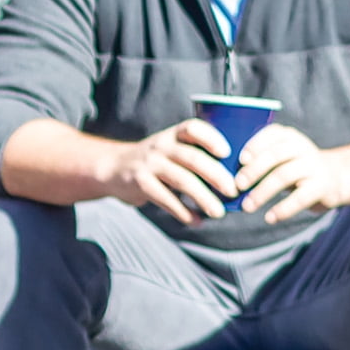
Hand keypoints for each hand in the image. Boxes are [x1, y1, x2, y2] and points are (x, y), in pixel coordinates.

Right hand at [97, 119, 240, 223]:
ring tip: (219, 213)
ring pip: (182, 180)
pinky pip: (165, 199)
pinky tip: (196, 221)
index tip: (228, 152)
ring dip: (203, 198)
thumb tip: (237, 176)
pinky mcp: (140, 184)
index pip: (193, 128)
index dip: (211, 138)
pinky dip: (183, 212)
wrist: (112, 168)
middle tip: (234, 191)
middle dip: (216, 175)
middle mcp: (162, 146)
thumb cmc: (157, 159)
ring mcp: (150, 164)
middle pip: (193, 158)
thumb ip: (196, 154)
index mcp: (174, 134)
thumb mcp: (172, 147)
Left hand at [231, 123, 349, 224]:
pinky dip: (283, 209)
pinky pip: (300, 197)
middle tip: (237, 185)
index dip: (255, 145)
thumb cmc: (295, 167)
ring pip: (285, 175)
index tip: (240, 159)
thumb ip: (260, 159)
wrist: (335, 177)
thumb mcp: (283, 156)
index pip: (272, 133)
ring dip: (263, 192)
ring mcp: (314, 166)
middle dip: (254, 170)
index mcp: (290, 137)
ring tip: (247, 207)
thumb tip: (225, 175)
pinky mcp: (322, 186)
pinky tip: (269, 218)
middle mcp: (303, 148)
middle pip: (276, 155)